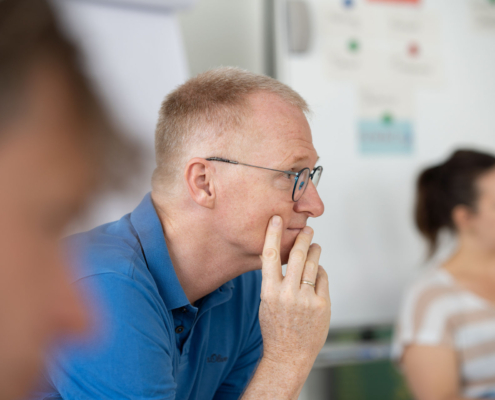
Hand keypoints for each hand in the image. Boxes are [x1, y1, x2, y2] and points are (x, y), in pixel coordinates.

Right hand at [258, 215, 330, 370]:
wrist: (288, 355)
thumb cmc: (275, 327)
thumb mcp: (267, 302)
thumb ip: (273, 280)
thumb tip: (282, 256)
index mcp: (269, 292)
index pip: (270, 256)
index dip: (273, 235)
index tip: (276, 219)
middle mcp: (288, 294)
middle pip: (298, 255)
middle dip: (304, 238)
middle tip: (307, 228)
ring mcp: (307, 300)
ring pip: (314, 264)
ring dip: (315, 251)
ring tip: (315, 246)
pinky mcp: (323, 306)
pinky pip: (323, 279)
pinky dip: (321, 273)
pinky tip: (318, 272)